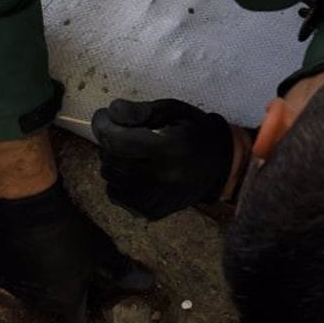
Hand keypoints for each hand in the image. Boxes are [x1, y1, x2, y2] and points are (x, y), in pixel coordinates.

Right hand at [0, 181, 155, 322]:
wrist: (29, 208)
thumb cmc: (68, 232)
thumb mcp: (102, 251)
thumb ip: (122, 272)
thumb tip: (147, 284)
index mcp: (64, 301)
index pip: (76, 320)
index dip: (87, 307)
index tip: (93, 293)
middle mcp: (38, 302)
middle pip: (55, 308)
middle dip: (65, 294)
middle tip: (74, 271)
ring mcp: (15, 288)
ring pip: (33, 294)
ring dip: (43, 284)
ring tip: (51, 259)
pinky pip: (13, 279)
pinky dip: (21, 271)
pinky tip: (29, 254)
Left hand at [92, 98, 242, 220]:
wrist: (219, 167)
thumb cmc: (193, 132)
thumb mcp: (173, 111)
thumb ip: (140, 110)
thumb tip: (111, 112)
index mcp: (172, 148)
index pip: (117, 140)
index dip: (103, 125)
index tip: (104, 116)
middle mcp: (163, 178)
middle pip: (110, 157)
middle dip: (111, 141)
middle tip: (126, 134)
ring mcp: (156, 199)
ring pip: (109, 175)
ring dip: (114, 160)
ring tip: (136, 153)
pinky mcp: (150, 212)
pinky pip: (115, 193)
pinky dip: (119, 179)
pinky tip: (139, 171)